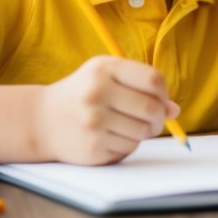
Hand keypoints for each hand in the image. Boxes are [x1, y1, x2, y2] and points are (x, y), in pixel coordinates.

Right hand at [37, 55, 177, 164]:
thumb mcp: (108, 77)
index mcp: (104, 69)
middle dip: (159, 117)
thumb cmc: (84, 93)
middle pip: (151, 108)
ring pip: (142, 132)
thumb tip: (174, 110)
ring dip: (144, 132)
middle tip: (155, 119)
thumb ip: (142, 87)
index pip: (153, 79)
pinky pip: (129, 148)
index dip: (164, 91)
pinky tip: (111, 136)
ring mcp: (93, 122)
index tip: (161, 98)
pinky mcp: (92, 147)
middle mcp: (96, 94)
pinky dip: (128, 144)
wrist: (42, 120)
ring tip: (129, 126)